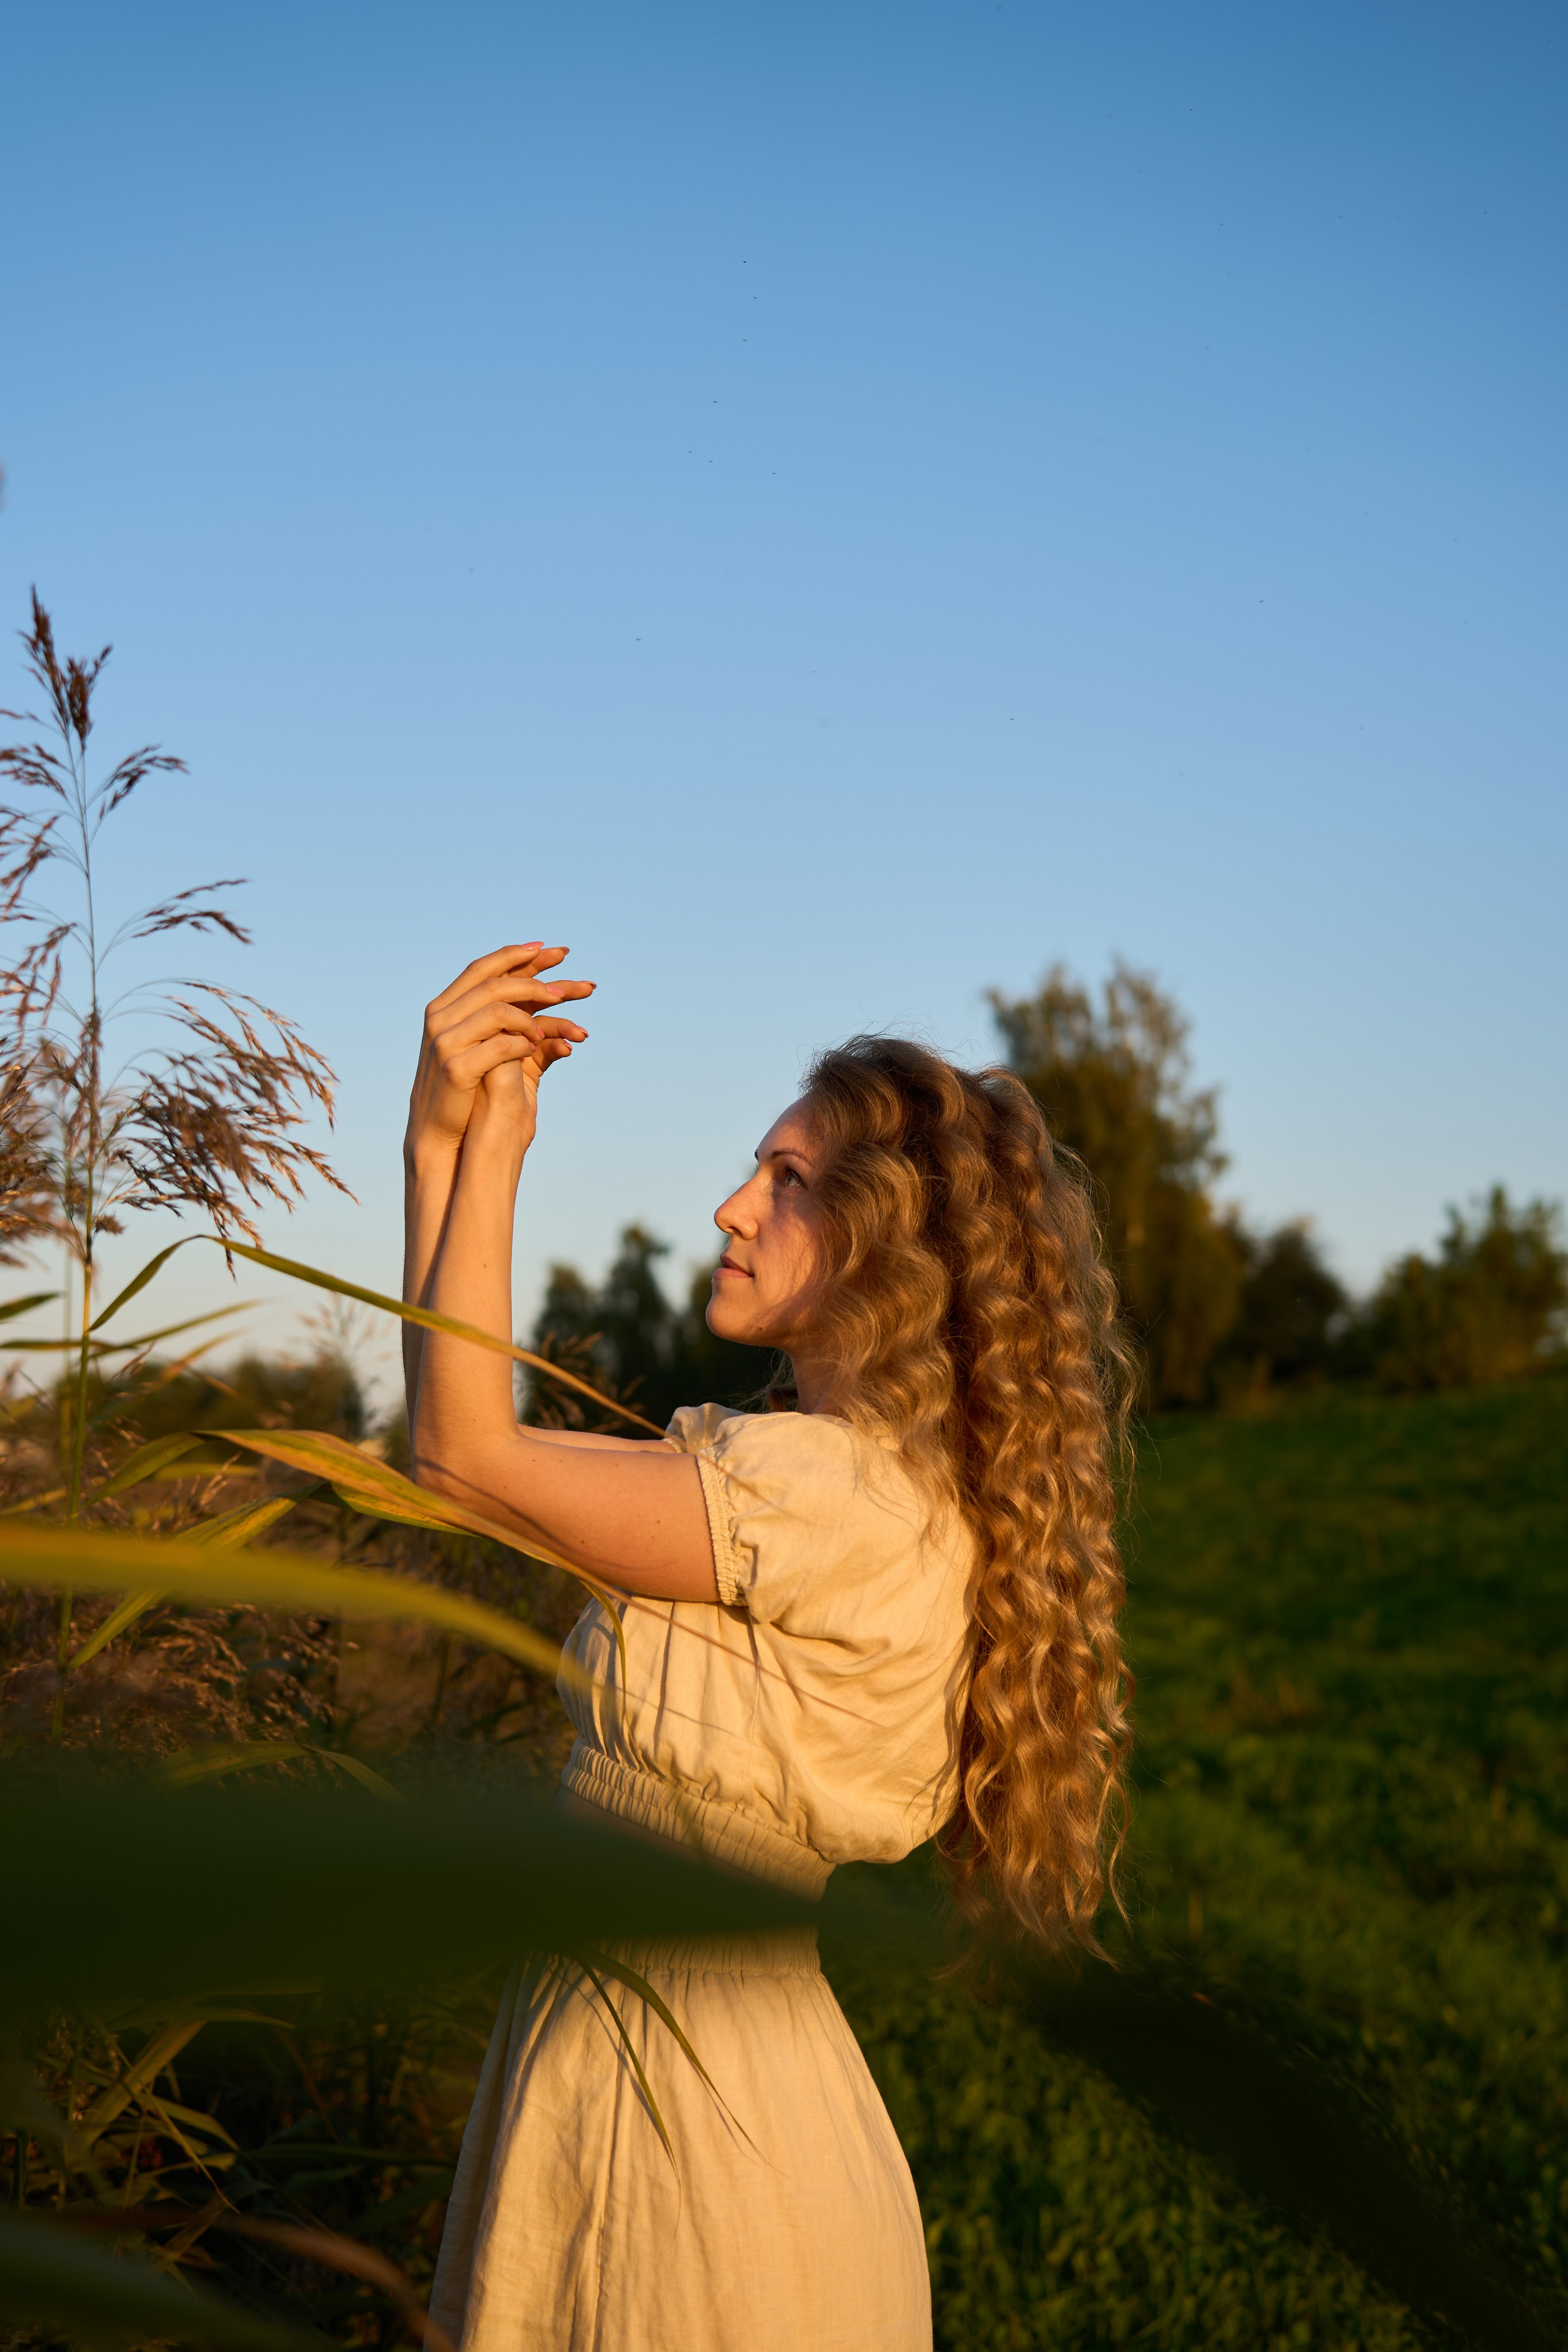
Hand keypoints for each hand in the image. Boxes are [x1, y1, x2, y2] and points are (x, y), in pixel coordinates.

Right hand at [406, 944, 592, 1164]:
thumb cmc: (464, 1087)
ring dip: (531, 1016)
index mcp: (444, 1007)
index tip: (554, 950)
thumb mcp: (478, 1045)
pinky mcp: (456, 1068)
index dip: (518, 955)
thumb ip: (500, 1018)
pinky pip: (498, 1046)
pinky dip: (522, 1043)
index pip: (482, 968)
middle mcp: (440, 1018)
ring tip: (549, 1029)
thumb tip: (540, 990)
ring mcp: (445, 1042)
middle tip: (566, 990)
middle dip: (535, 982)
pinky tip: (538, 1047)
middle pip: (494, 985)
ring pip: (497, 1011)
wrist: (439, 1132)